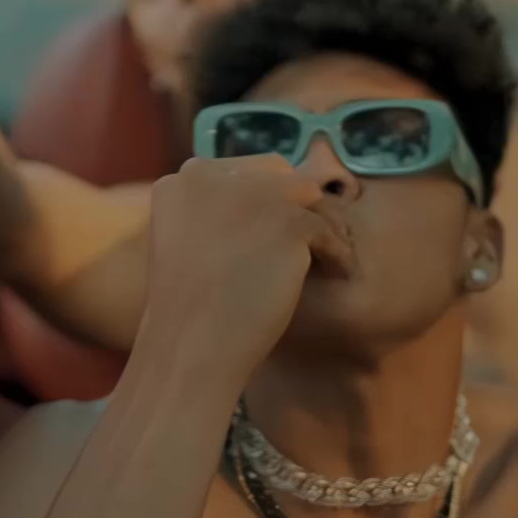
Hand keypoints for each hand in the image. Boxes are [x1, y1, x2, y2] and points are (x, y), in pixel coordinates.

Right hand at [142, 155, 350, 384]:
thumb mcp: (187, 244)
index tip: (274, 228)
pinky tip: (335, 273)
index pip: (239, 171)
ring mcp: (252, 194)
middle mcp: (215, 175)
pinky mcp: (287, 220)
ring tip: (328, 254)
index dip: (263, 198)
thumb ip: (216, 214)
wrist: (192, 346)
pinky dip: (335, 252)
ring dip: (320, 224)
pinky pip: (325, 229)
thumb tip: (268, 205)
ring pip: (306, 195)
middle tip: (308, 238)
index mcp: (182, 181)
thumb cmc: (188, 313)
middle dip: (294, 204)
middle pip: (276, 174)